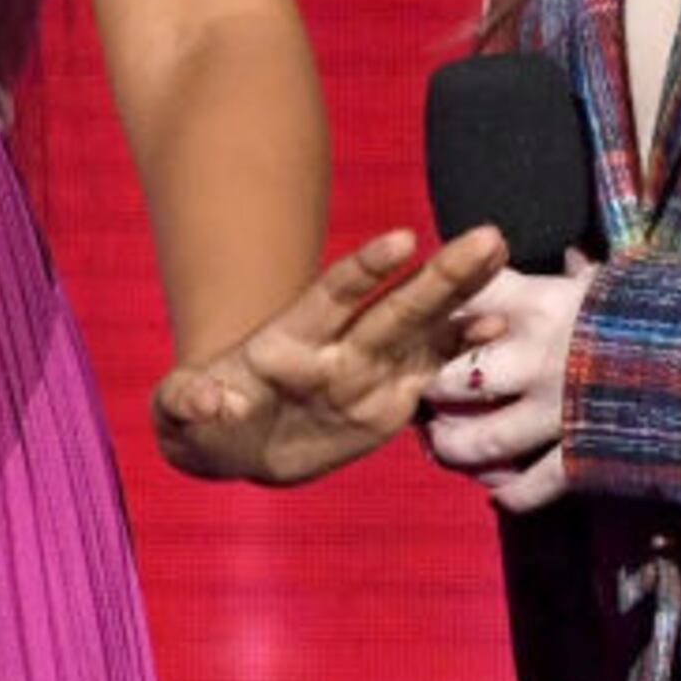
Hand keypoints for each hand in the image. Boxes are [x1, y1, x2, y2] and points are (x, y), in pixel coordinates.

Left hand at [152, 226, 510, 485]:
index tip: (401, 241)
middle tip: (489, 237)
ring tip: (502, 256)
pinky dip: (465, 350)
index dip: (364, 270)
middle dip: (441, 276)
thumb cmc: (201, 422)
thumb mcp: (178, 417)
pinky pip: (434, 372)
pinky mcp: (390, 400)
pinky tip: (499, 323)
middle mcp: (340, 348)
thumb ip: (186, 405)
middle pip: (395, 305)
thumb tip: (200, 399)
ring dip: (463, 295)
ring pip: (424, 328)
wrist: (236, 443)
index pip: (332, 297)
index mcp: (291, 341)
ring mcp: (369, 372)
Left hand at [418, 252, 595, 515]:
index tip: (423, 324)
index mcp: (540, 300)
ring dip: (455, 450)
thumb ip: (585, 275)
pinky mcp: (583, 455)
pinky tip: (500, 489)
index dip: (430, 314)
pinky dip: (508, 494)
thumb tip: (572, 256)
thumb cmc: (665, 313)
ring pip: (477, 442)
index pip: (457, 296)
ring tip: (448, 448)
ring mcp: (558, 409)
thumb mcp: (620, 282)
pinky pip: (528, 488)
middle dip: (429, 392)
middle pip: (447, 378)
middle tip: (425, 399)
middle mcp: (537, 354)